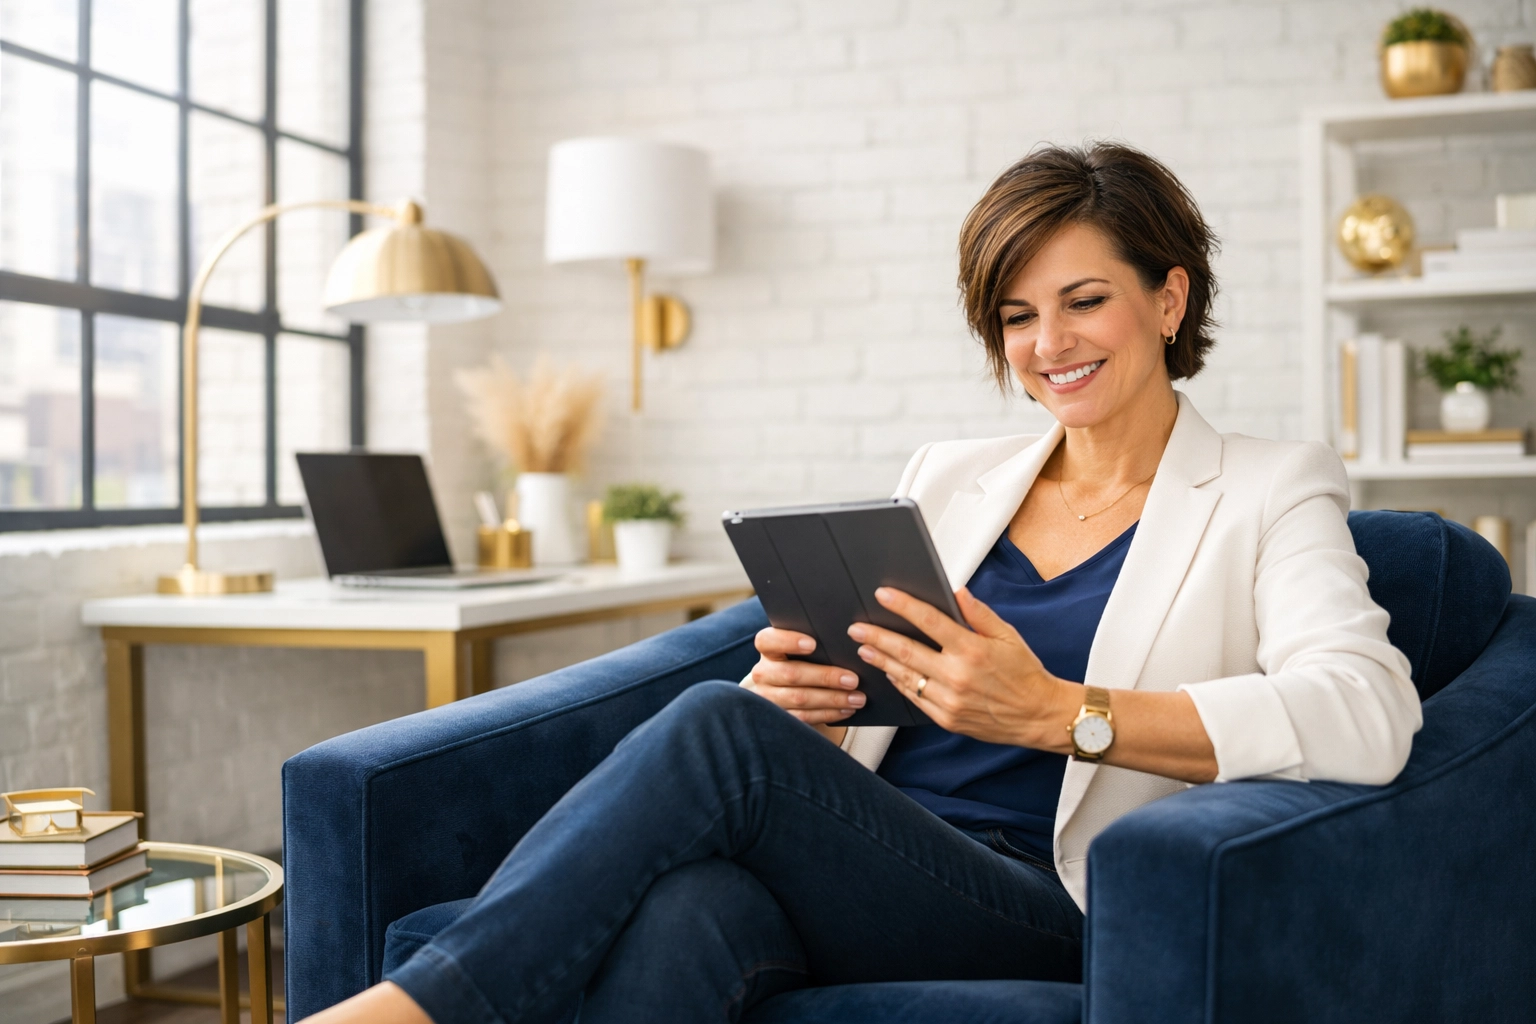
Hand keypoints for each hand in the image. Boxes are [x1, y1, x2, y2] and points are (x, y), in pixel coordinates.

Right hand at [745, 627, 866, 725]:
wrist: (788, 689)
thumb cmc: (803, 660)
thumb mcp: (802, 649)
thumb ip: (816, 643)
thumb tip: (852, 640)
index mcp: (767, 648)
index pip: (768, 641)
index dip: (788, 641)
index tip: (813, 644)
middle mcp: (763, 672)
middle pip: (791, 674)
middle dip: (825, 677)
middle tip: (853, 680)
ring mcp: (768, 697)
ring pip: (799, 698)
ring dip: (832, 699)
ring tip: (857, 698)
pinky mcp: (779, 716)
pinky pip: (803, 717)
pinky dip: (828, 713)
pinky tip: (846, 710)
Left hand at [847, 587, 1077, 749]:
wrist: (1039, 716)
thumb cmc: (1025, 674)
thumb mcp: (1008, 636)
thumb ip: (979, 613)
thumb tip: (956, 591)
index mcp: (972, 650)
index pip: (929, 621)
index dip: (903, 605)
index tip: (883, 595)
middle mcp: (957, 676)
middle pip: (906, 651)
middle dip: (877, 637)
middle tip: (857, 628)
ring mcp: (949, 700)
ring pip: (905, 677)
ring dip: (881, 661)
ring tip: (864, 649)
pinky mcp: (946, 719)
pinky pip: (915, 698)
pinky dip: (900, 683)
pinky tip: (890, 672)